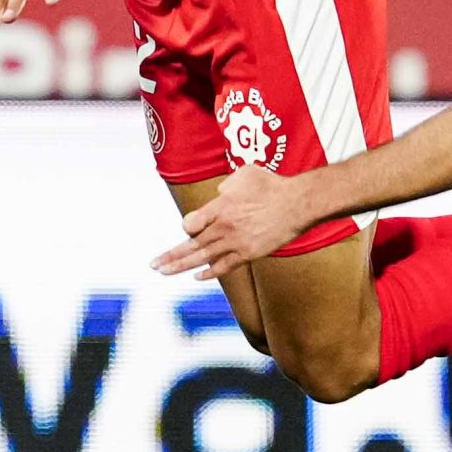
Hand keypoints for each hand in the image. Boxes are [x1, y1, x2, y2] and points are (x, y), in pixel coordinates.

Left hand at [154, 163, 315, 279]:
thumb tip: (220, 194)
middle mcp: (224, 227)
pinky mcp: (249, 253)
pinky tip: (197, 277)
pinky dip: (210, 273)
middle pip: (190, 244)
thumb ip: (227, 185)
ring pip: (202, 257)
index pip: (190, 224)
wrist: (297, 203)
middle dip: (170, 256)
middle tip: (153, 264)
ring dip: (181, 266)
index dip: (187, 227)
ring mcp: (236, 242)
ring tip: (164, 272)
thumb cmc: (272, 185)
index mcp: (220, 207)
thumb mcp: (245, 173)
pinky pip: (225, 266)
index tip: (190, 229)